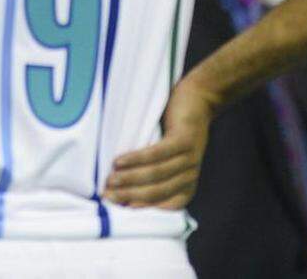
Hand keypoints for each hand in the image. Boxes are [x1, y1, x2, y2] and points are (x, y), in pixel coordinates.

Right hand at [102, 78, 215, 209]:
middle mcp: (189, 175)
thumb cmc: (175, 130)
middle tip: (106, 195)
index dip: (138, 207)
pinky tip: (120, 161)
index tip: (115, 207)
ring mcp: (189, 158)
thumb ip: (154, 173)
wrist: (200, 100)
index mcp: (186, 185)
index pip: (162, 205)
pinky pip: (157, 153)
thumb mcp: (170, 158)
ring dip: (130, 179)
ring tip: (110, 179)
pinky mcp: (183, 140)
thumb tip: (120, 187)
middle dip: (129, 196)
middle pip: (156, 192)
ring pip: (156, 174)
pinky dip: (137, 159)